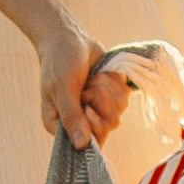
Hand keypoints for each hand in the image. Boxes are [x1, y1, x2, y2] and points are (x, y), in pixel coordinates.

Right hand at [38, 16, 128, 150]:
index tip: (85, 104)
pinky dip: (114, 81)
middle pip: (109, 126)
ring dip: (106, 88)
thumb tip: (81, 146)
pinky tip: (100, 73)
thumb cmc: (59, 62)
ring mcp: (99, 110)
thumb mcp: (62, 88)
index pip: (88, 143)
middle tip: (86, 87)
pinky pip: (125, 96)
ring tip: (91, 78)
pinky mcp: (111, 97)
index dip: (92, 122)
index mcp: (62, 127)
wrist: (69, 38)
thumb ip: (72, 116)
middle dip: (101, 100)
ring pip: (119, 110)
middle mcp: (81, 123)